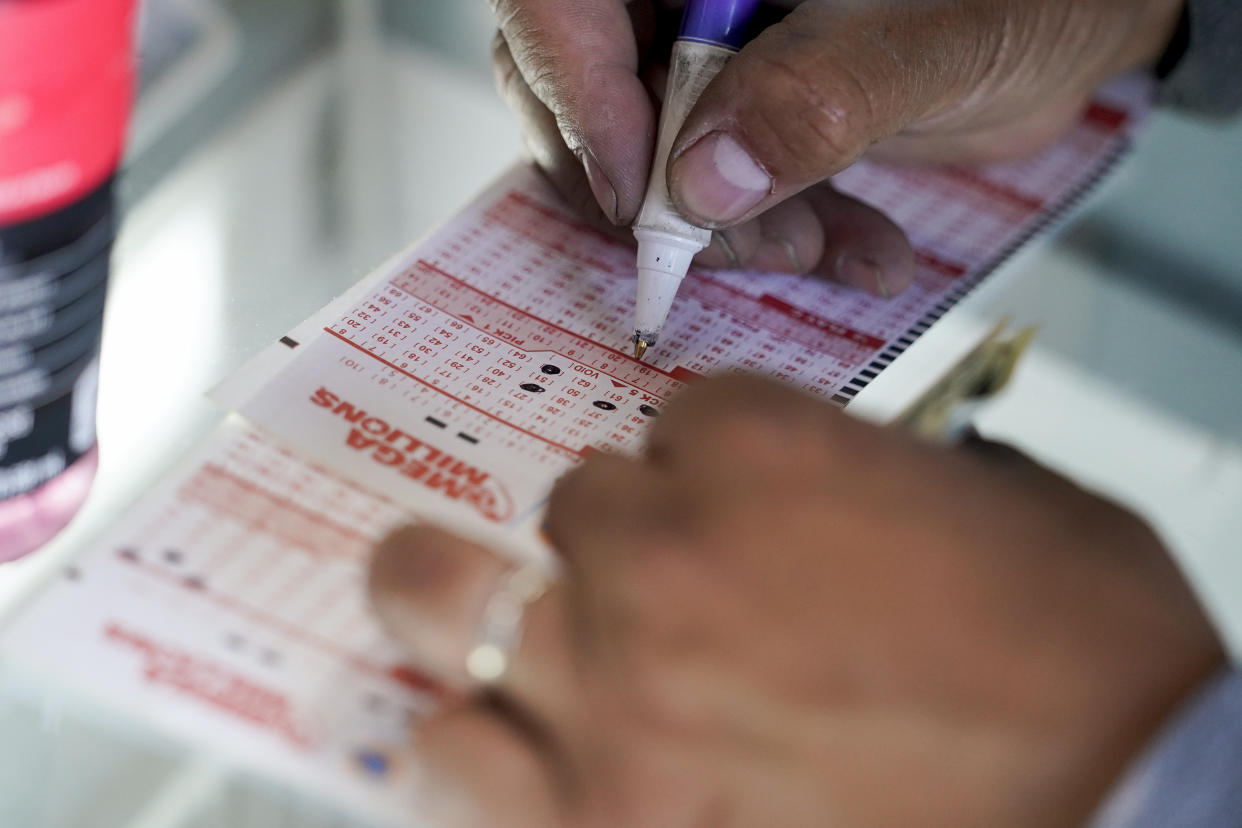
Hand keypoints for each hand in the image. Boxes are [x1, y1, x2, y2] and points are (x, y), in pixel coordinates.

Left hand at [369, 375, 1221, 826]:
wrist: (1128, 818)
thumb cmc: (1087, 670)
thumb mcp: (1001, 506)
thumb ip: (873, 471)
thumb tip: (815, 497)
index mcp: (758, 450)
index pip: (666, 421)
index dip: (697, 466)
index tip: (719, 504)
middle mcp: (659, 557)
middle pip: (555, 508)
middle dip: (585, 532)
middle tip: (600, 564)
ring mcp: (611, 700)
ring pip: (446, 609)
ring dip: (475, 620)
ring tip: (505, 648)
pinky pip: (458, 766)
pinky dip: (472, 752)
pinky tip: (510, 755)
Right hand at [488, 0, 1183, 295]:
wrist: (1067, 26)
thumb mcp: (928, 38)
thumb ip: (815, 97)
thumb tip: (703, 178)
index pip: (559, 3)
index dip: (575, 92)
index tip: (638, 194)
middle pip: (581, 89)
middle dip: (664, 191)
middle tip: (755, 243)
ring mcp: (695, 54)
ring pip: (641, 158)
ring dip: (727, 231)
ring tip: (821, 252)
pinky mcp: (726, 117)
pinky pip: (704, 192)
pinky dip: (772, 237)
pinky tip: (852, 254)